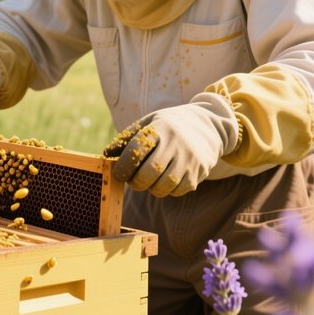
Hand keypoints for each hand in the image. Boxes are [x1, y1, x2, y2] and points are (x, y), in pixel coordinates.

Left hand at [103, 93, 239, 196]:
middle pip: (149, 173)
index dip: (123, 166)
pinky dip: (168, 191)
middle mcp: (176, 143)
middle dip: (136, 182)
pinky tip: (166, 181)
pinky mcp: (199, 172)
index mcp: (160, 128)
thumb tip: (106, 154)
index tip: (118, 174)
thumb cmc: (169, 126)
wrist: (207, 126)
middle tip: (133, 181)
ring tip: (150, 181)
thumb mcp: (149, 123)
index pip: (136, 151)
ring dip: (151, 189)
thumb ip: (126, 137)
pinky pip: (178, 191)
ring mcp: (189, 159)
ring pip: (164, 186)